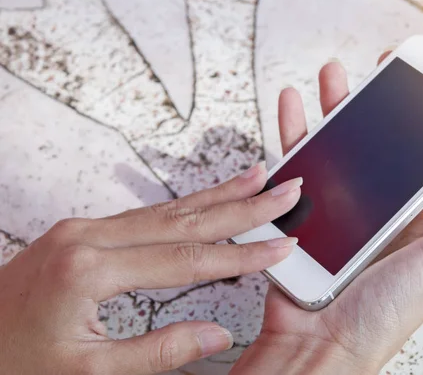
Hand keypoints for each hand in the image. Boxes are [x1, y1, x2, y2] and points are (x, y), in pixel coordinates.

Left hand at [0, 164, 301, 374]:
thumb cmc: (14, 364)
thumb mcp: (88, 373)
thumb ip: (158, 352)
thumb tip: (214, 335)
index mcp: (88, 270)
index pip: (187, 259)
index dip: (242, 254)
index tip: (280, 245)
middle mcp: (87, 238)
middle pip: (183, 218)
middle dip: (241, 205)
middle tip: (283, 190)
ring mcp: (82, 231)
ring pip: (166, 209)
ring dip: (216, 197)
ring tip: (253, 180)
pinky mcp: (80, 234)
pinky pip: (144, 215)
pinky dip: (183, 207)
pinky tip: (204, 203)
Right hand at [231, 53, 422, 373]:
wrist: (322, 344)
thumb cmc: (387, 311)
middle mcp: (383, 209)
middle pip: (380, 145)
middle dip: (376, 104)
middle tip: (375, 71)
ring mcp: (341, 208)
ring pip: (339, 146)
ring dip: (334, 108)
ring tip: (331, 76)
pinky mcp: (304, 212)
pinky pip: (299, 163)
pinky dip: (293, 132)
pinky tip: (293, 106)